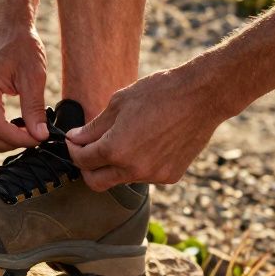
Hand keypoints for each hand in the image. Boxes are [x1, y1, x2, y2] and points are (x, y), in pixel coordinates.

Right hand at [0, 23, 48, 150]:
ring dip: (4, 139)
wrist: (7, 25)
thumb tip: (39, 136)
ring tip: (28, 130)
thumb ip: (34, 109)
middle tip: (35, 137)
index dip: (21, 140)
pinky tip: (18, 123)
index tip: (41, 138)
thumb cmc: (21, 44)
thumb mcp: (33, 76)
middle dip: (10, 144)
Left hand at [66, 61, 230, 190]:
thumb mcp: (118, 103)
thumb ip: (94, 127)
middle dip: (87, 168)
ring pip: (121, 178)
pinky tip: (147, 142)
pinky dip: (138, 164)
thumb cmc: (158, 93)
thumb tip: (75, 139)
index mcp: (116, 149)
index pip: (83, 160)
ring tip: (124, 138)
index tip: (74, 141)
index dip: (73, 150)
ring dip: (114, 165)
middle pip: (96, 182)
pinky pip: (145, 176)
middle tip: (87, 151)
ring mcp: (154, 176)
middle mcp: (133, 169)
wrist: (201, 97)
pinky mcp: (170, 176)